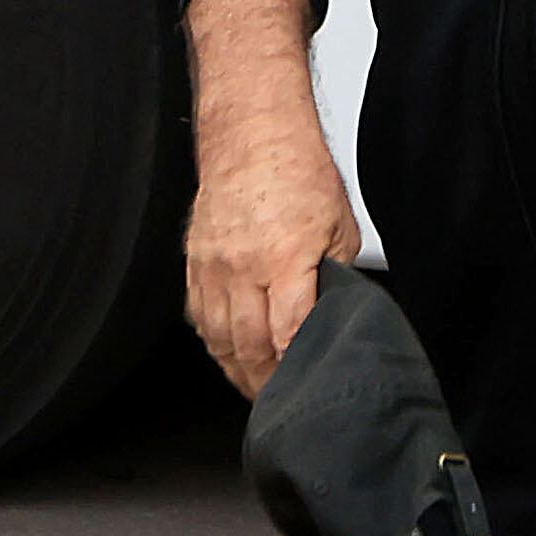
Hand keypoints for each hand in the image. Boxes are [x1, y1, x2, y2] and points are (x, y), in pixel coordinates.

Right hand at [183, 123, 360, 398]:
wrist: (253, 131)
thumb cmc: (297, 169)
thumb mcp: (340, 225)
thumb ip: (335, 275)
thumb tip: (334, 311)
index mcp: (284, 260)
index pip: (287, 336)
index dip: (296, 370)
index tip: (306, 389)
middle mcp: (242, 267)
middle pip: (249, 347)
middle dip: (266, 383)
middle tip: (282, 404)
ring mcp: (213, 265)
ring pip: (218, 338)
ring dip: (237, 370)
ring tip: (255, 388)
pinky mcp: (195, 259)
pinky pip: (199, 315)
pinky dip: (214, 341)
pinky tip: (228, 352)